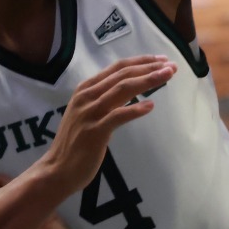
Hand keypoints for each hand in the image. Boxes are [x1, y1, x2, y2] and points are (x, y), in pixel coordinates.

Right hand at [32, 56, 175, 191]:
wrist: (57, 169)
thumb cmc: (76, 141)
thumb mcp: (88, 112)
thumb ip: (105, 98)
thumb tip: (133, 86)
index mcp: (85, 89)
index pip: (117, 68)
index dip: (141, 61)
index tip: (162, 59)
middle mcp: (86, 97)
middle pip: (123, 75)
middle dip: (149, 68)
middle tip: (171, 66)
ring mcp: (89, 114)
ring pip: (122, 89)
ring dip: (148, 81)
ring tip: (167, 76)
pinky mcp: (94, 132)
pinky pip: (118, 116)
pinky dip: (135, 109)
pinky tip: (150, 107)